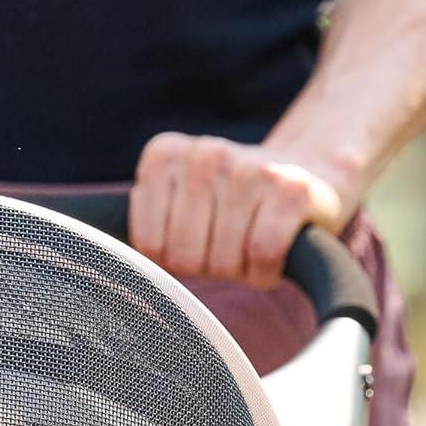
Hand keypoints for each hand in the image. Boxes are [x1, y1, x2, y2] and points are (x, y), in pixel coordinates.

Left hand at [131, 134, 349, 289]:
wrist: (312, 176)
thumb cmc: (232, 207)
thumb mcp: (176, 205)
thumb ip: (144, 229)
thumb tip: (113, 269)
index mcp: (164, 155)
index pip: (148, 246)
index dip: (175, 258)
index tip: (197, 237)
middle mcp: (205, 154)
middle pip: (185, 257)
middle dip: (208, 265)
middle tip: (231, 241)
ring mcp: (250, 168)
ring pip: (223, 261)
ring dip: (241, 269)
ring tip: (254, 240)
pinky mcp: (292, 189)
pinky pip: (262, 255)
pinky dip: (268, 271)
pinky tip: (276, 252)